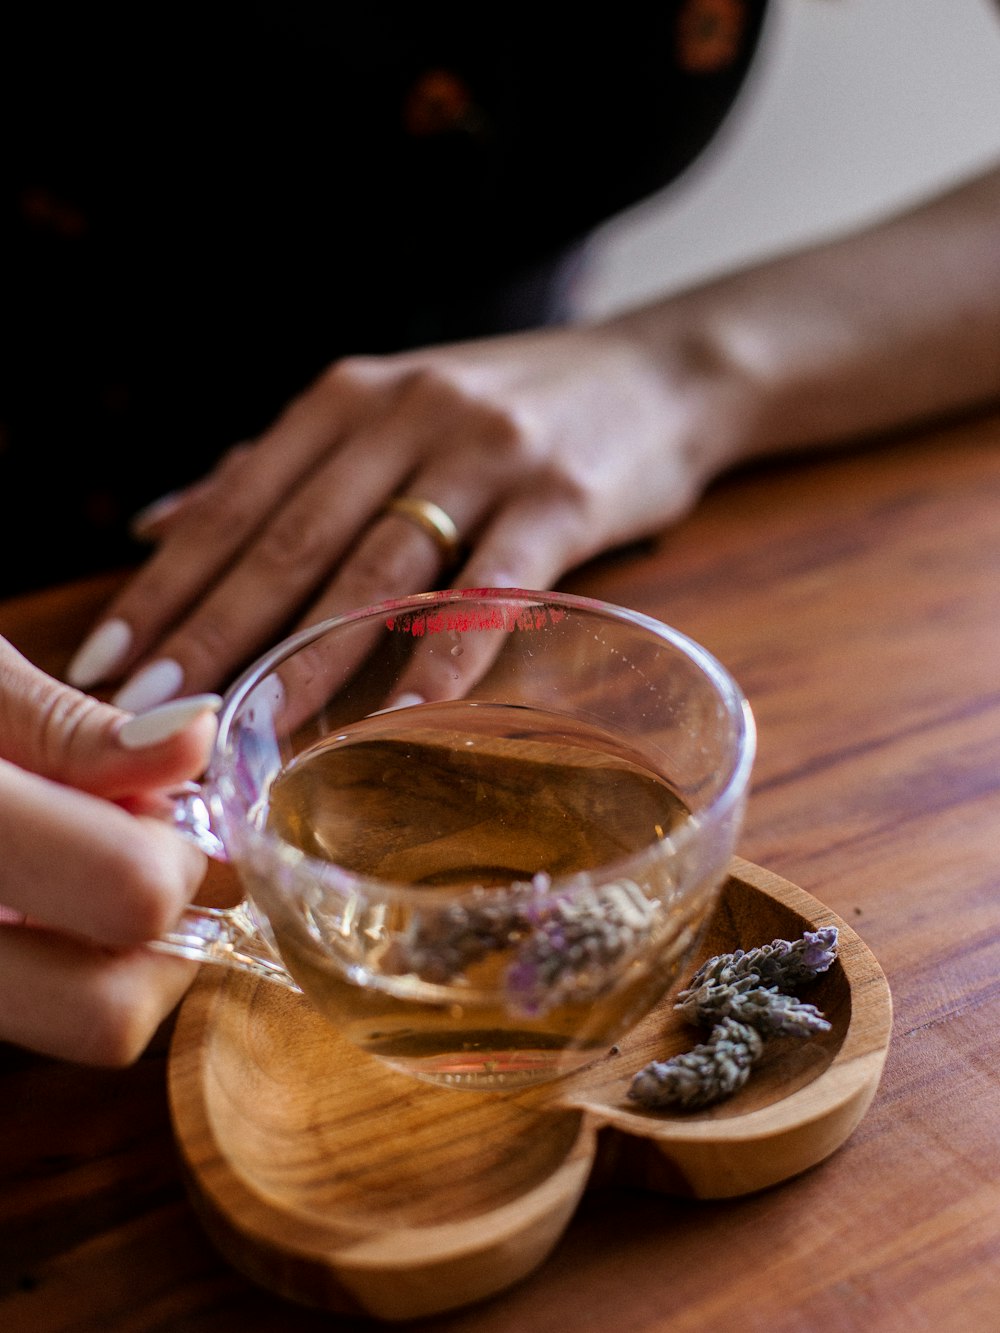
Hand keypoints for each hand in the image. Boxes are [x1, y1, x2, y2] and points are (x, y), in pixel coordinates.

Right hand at [0, 638, 218, 1063]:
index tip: (168, 805)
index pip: (128, 893)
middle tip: (140, 849)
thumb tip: (193, 742)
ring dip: (116, 953)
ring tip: (72, 860)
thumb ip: (71, 726)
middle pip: (108, 1015)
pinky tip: (27, 891)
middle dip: (161, 934)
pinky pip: (26, 1012)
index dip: (178, 850)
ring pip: (75, 1029)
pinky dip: (58, 963)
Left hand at [66, 319, 740, 706]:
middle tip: (153, 711)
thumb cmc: (508, 410)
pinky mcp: (562, 500)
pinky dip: (443, 656)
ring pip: (378, 566)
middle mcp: (405, 415)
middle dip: (214, 629)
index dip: (169, 580)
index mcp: (350, 397)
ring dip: (308, 653)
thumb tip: (161, 521)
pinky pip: (491, 590)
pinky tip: (401, 714)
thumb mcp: (386, 412)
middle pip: (291, 536)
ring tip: (251, 725)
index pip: (237, 497)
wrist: (658, 375)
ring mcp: (486, 455)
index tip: (110, 658)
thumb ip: (279, 468)